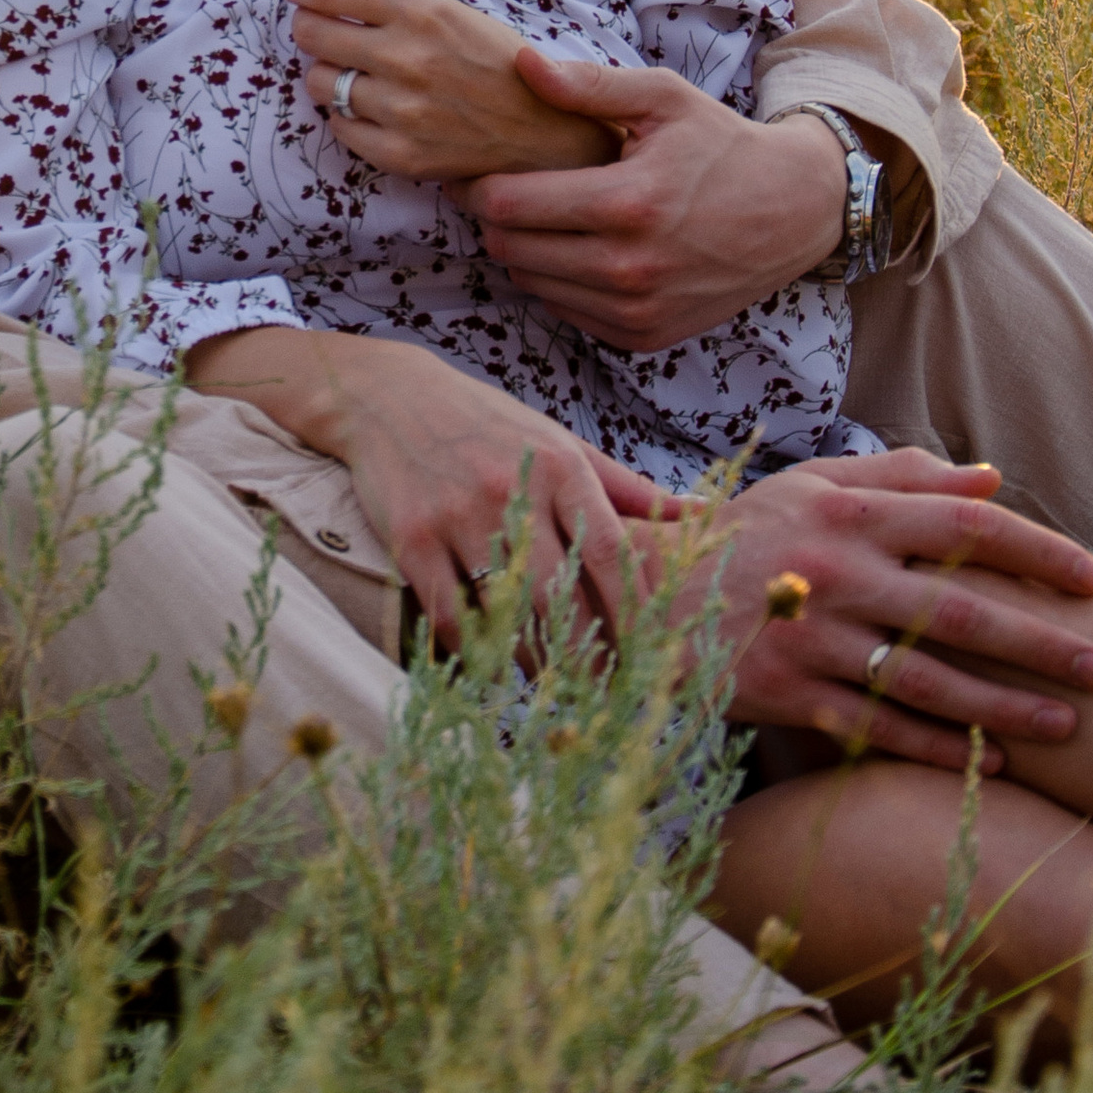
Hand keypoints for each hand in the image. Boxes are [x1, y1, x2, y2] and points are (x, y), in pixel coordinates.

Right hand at [186, 321, 633, 653]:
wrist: (389, 398)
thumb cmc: (490, 425)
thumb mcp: (562, 443)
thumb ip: (629, 488)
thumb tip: (703, 516)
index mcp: (560, 466)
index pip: (612, 554)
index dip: (636, 614)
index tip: (655, 657)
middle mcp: (512, 490)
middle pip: (563, 595)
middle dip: (591, 654)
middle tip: (610, 694)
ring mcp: (457, 516)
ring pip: (508, 612)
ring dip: (537, 661)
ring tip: (559, 689)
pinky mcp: (410, 540)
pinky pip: (450, 615)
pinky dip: (476, 653)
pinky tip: (496, 669)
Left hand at [283, 0, 615, 180]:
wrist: (547, 132)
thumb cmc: (496, 61)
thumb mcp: (446, 9)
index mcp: (421, 10)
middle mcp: (407, 57)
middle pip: (310, 33)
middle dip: (311, 27)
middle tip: (331, 32)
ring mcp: (403, 110)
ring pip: (317, 83)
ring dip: (329, 75)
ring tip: (361, 74)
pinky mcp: (401, 154)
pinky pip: (339, 126)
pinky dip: (348, 116)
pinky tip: (376, 108)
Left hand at [460, 47, 848, 348]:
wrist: (794, 211)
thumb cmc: (722, 146)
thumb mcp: (665, 99)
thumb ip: (591, 84)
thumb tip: (523, 65)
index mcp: (629, 204)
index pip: (508, 206)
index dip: (475, 186)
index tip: (470, 170)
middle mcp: (630, 269)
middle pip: (509, 250)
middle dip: (494, 217)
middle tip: (502, 189)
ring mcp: (638, 311)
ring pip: (531, 284)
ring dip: (524, 251)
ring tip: (544, 216)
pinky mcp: (644, 337)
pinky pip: (565, 312)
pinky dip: (558, 282)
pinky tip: (579, 249)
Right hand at [656, 449, 1092, 769]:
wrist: (640, 594)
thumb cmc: (743, 534)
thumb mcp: (812, 486)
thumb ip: (900, 476)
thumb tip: (992, 479)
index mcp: (848, 513)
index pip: (964, 526)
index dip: (1036, 551)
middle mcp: (836, 571)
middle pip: (960, 610)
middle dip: (1041, 642)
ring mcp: (811, 636)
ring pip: (927, 679)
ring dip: (1004, 705)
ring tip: (1068, 726)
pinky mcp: (787, 692)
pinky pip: (876, 725)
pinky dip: (937, 745)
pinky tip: (991, 760)